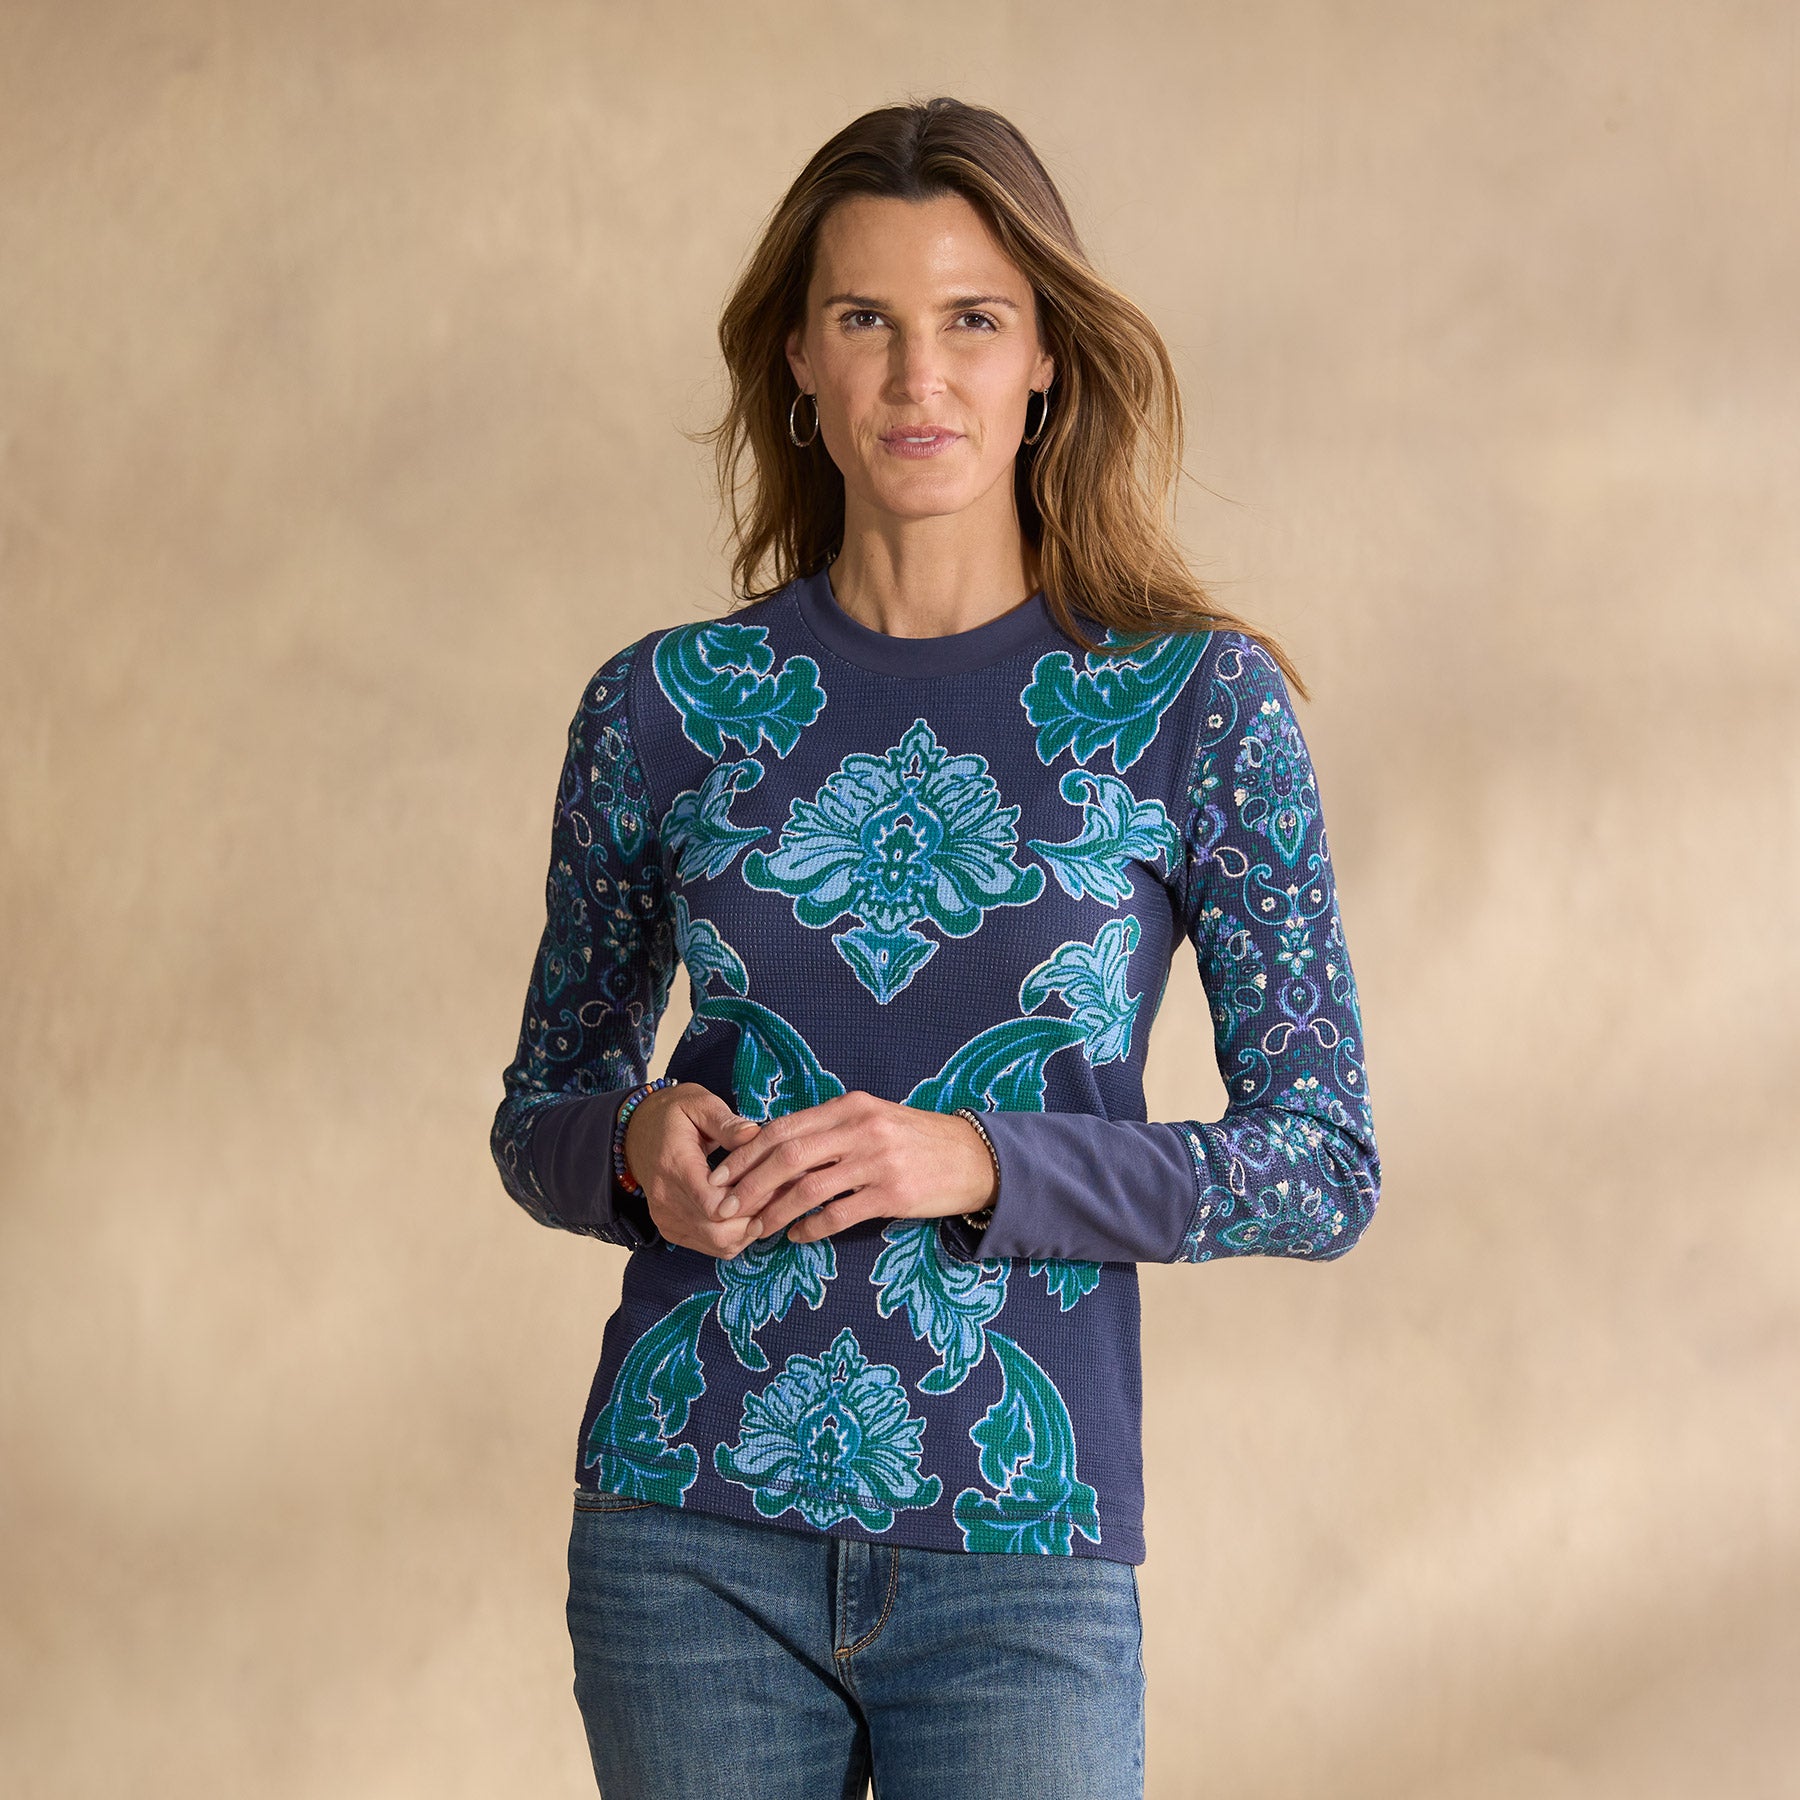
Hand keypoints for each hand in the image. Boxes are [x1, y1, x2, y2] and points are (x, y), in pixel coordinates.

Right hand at [624, 1082, 765, 1257]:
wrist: (637, 1132)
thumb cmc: (673, 1114)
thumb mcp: (699, 1104)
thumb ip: (726, 1122)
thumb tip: (753, 1134)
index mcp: (674, 1165)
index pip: (712, 1204)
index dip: (748, 1201)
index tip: (772, 1184)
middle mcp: (666, 1198)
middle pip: (717, 1231)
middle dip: (754, 1219)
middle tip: (779, 1196)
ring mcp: (666, 1217)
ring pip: (717, 1245)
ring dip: (748, 1230)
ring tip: (768, 1204)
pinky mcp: (671, 1229)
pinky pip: (710, 1247)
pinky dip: (735, 1236)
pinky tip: (749, 1213)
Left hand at [701, 1091, 996, 1243]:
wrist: (975, 1157)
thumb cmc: (917, 1139)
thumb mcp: (874, 1119)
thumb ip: (830, 1129)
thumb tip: (777, 1150)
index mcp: (850, 1106)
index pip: (783, 1128)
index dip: (745, 1154)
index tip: (720, 1176)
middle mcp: (860, 1129)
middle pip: (787, 1157)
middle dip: (748, 1185)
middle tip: (724, 1209)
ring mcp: (877, 1161)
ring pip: (807, 1188)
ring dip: (773, 1212)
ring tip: (754, 1229)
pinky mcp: (893, 1194)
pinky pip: (839, 1214)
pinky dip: (811, 1227)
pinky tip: (797, 1236)